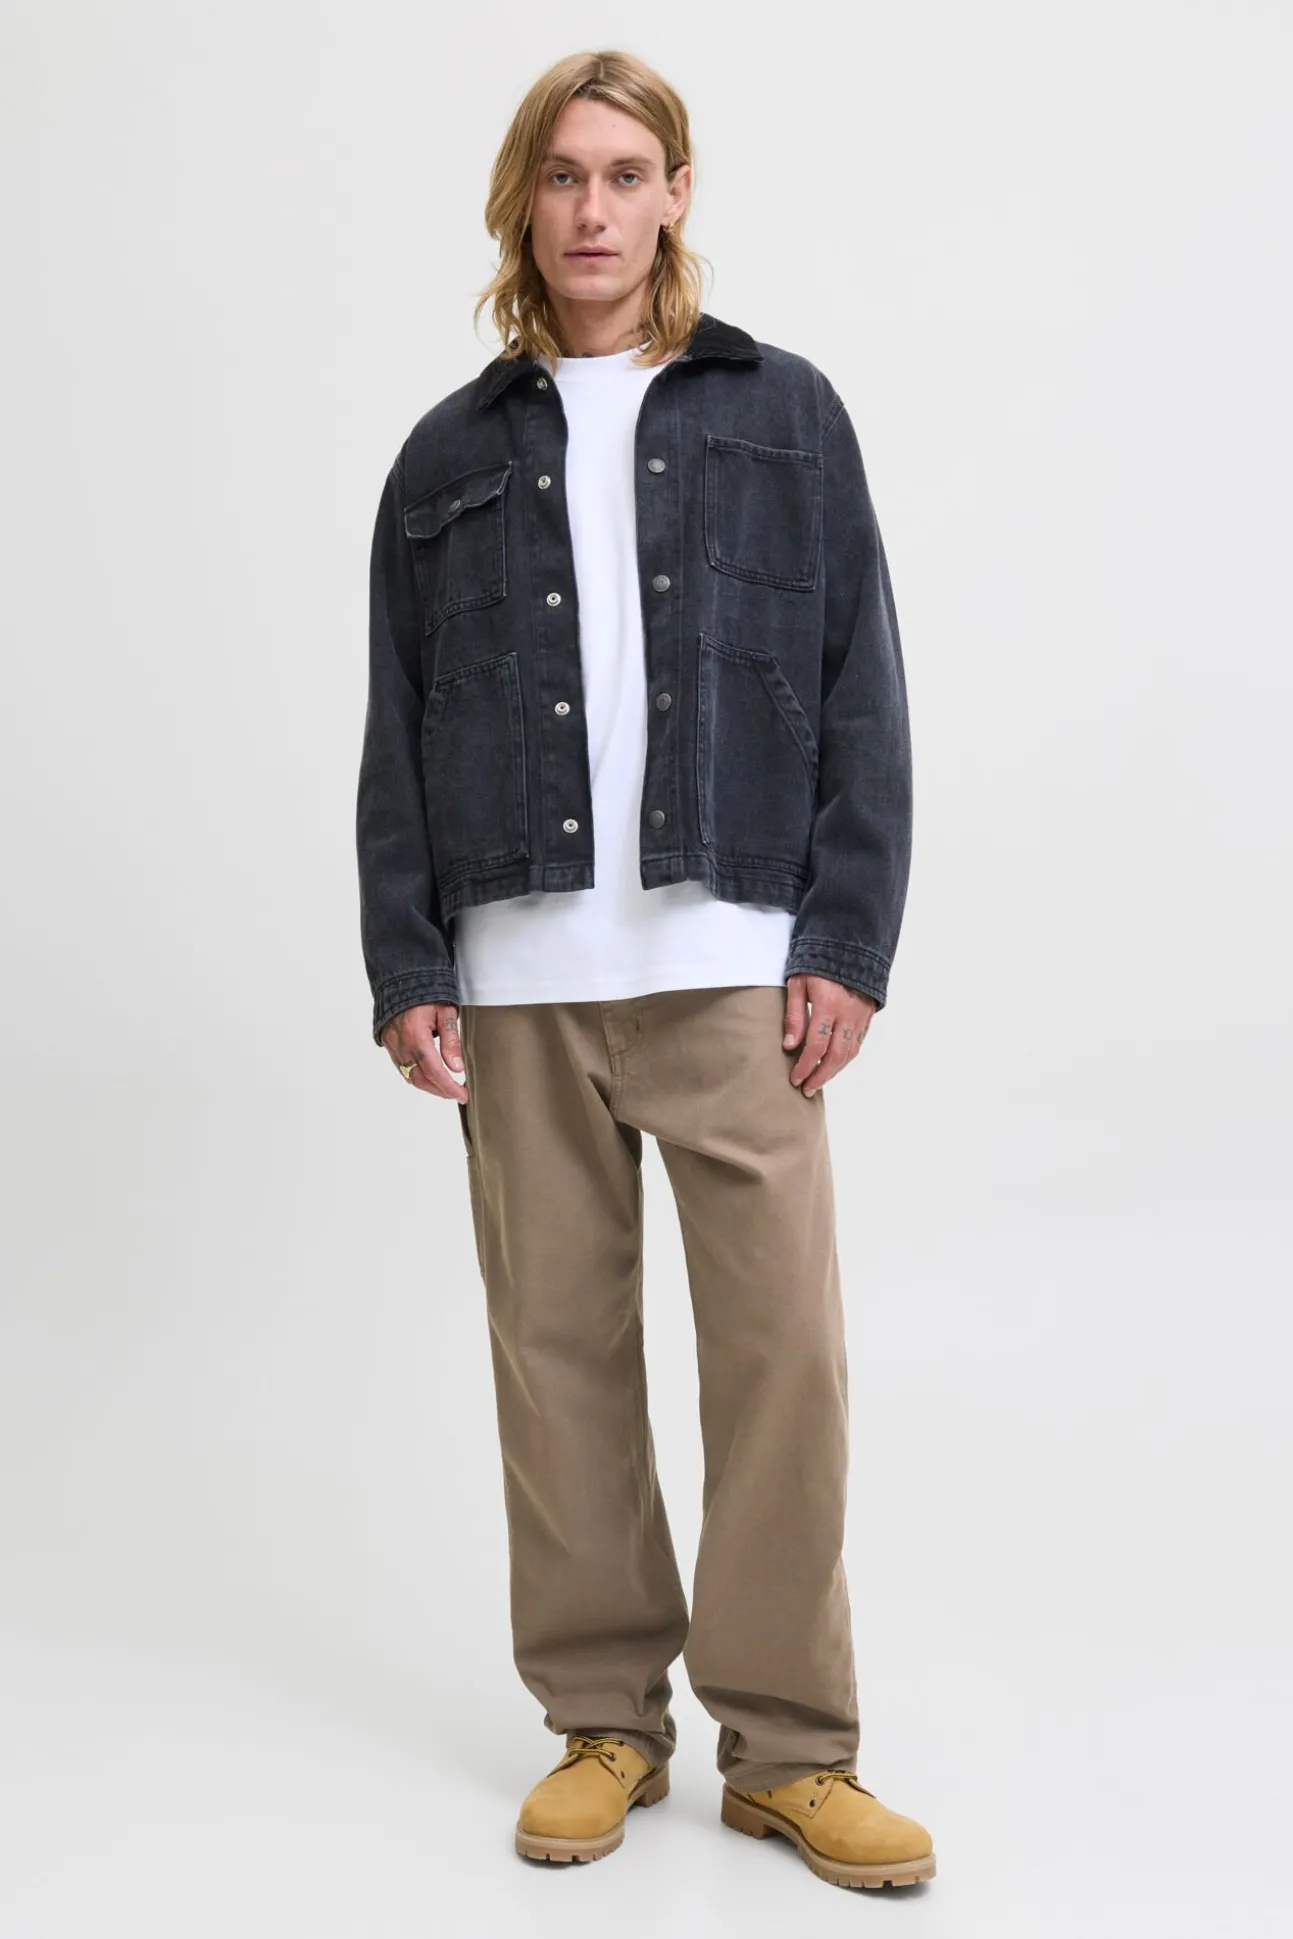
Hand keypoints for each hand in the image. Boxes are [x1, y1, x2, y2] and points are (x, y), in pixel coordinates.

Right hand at [380, 1002, 468, 1098]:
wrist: (401, 979)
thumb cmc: (425, 993)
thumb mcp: (445, 1011)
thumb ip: (451, 1039)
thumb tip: (457, 1067)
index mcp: (416, 1035)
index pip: (434, 1070)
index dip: (449, 1087)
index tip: (462, 1095)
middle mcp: (401, 1044)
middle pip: (420, 1079)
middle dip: (439, 1091)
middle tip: (456, 1094)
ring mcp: (393, 1045)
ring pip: (410, 1076)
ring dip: (428, 1086)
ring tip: (445, 1088)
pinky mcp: (389, 1044)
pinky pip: (402, 1068)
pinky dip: (416, 1076)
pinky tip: (429, 1076)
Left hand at [782, 974, 875, 1095]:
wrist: (849, 945)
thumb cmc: (818, 963)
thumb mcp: (798, 983)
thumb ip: (794, 1015)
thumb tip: (790, 1046)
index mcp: (829, 1005)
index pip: (817, 1046)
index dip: (806, 1066)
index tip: (795, 1079)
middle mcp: (848, 1014)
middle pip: (836, 1056)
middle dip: (820, 1076)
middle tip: (806, 1089)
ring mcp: (861, 1016)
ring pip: (849, 1053)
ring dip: (833, 1071)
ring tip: (818, 1081)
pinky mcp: (867, 1016)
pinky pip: (858, 1044)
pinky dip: (845, 1059)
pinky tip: (834, 1065)